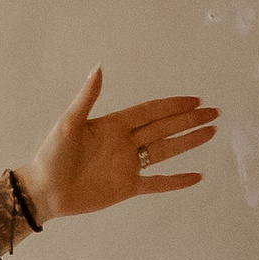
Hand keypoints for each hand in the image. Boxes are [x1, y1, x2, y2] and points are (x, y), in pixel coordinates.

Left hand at [24, 69, 218, 221]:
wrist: (44, 192)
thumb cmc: (51, 156)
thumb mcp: (69, 123)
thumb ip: (87, 97)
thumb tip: (99, 67)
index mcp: (113, 125)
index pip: (151, 112)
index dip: (173, 105)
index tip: (196, 100)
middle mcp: (125, 143)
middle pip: (164, 128)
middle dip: (189, 120)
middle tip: (214, 112)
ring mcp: (128, 165)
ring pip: (166, 151)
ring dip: (188, 142)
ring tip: (211, 132)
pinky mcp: (127, 187)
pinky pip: (158, 183)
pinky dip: (177, 180)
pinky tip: (197, 176)